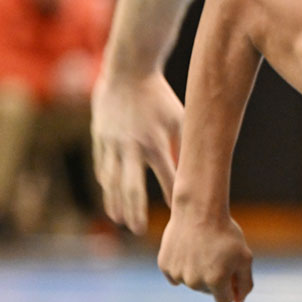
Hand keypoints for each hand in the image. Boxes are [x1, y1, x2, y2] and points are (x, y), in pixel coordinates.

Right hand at [91, 72, 182, 233]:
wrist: (127, 70)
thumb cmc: (160, 96)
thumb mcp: (180, 118)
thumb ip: (187, 145)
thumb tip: (201, 169)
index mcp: (156, 142)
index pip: (167, 178)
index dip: (174, 198)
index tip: (181, 216)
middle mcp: (132, 146)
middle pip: (132, 187)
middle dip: (135, 210)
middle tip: (139, 230)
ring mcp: (112, 143)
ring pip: (112, 181)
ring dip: (116, 203)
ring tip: (121, 221)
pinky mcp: (99, 138)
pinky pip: (102, 167)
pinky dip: (107, 185)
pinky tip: (111, 198)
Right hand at [158, 206, 253, 301]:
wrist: (199, 210)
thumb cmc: (226, 234)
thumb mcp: (244, 258)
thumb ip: (245, 284)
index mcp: (216, 281)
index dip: (230, 289)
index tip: (231, 274)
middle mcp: (194, 281)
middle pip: (208, 292)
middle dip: (215, 280)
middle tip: (217, 256)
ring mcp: (178, 274)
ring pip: (191, 284)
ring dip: (198, 273)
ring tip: (203, 251)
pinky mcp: (165, 265)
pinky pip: (176, 275)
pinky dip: (183, 267)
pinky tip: (189, 251)